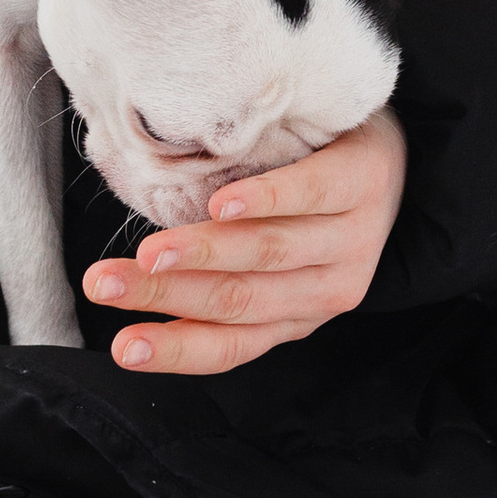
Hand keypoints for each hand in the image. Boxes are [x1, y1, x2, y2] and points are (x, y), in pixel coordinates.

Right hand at [82, 109, 408, 374]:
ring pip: (269, 253)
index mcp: (295, 316)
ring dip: (202, 254)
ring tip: (150, 253)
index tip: (120, 348)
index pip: (231, 346)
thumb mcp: (266, 252)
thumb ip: (216, 274)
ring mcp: (352, 238)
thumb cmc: (307, 205)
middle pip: (238, 298)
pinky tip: (223, 204)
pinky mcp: (365, 182)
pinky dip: (263, 201)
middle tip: (104, 284)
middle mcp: (328, 291)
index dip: (174, 350)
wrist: (392, 147)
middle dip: (163, 296)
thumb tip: (132, 279)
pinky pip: (310, 194)